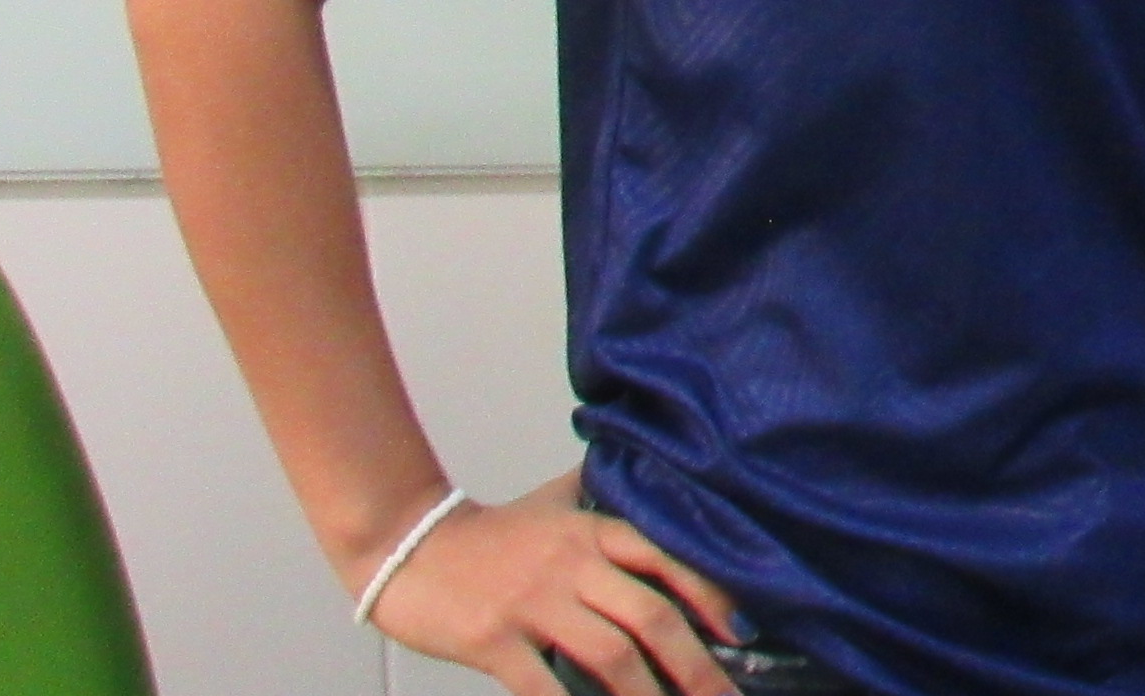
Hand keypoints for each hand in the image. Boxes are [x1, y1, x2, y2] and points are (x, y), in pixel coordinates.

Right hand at [359, 468, 738, 695]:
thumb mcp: (552, 502)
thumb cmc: (485, 533)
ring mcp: (533, 604)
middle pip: (651, 616)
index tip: (741, 631)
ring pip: (611, 655)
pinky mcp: (494, 641)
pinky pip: (544, 688)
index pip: (668, 559)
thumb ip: (599, 493)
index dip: (711, 596)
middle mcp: (572, 564)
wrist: (404, 545)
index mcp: (592, 531)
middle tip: (724, 694)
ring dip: (649, 695)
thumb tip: (649, 470)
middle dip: (695, 664)